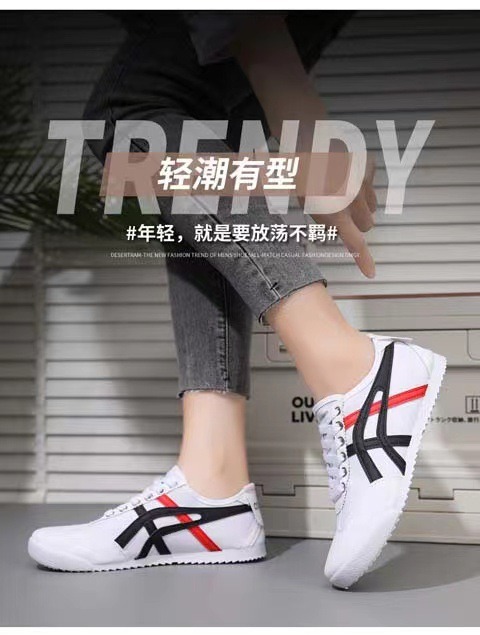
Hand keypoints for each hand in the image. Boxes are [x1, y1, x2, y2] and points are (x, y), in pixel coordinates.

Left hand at [310, 153, 376, 278]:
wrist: (310, 141)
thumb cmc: (303, 174)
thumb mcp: (306, 204)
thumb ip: (325, 219)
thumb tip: (335, 228)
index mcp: (336, 212)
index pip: (354, 242)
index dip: (364, 260)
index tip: (371, 272)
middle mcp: (354, 200)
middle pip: (368, 225)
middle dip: (358, 224)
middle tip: (342, 214)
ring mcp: (364, 183)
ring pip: (372, 206)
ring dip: (361, 205)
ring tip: (343, 193)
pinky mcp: (369, 168)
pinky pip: (372, 184)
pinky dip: (364, 185)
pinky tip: (349, 176)